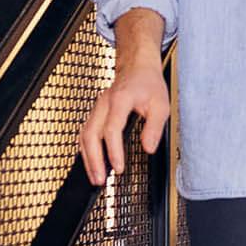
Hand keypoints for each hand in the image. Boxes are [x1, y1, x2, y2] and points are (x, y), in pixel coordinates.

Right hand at [80, 61, 170, 184]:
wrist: (137, 67)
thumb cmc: (148, 83)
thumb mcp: (161, 104)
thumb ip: (154, 127)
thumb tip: (148, 148)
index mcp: (120, 100)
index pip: (112, 129)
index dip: (113, 150)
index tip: (118, 167)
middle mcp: (104, 104)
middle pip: (91, 134)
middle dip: (93, 159)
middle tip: (100, 179)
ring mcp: (97, 108)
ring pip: (84, 135)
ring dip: (88, 157)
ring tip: (95, 176)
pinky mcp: (95, 113)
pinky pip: (86, 133)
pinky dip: (86, 149)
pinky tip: (91, 162)